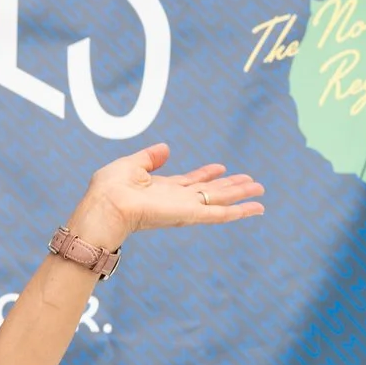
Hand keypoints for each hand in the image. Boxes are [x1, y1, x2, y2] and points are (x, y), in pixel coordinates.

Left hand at [66, 143, 263, 247]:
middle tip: (250, 182)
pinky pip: (220, 214)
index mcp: (161, 189)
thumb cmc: (109, 189)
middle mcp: (175, 200)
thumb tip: (165, 149)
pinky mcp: (190, 215)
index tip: (220, 168)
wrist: (106, 205)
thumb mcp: (130, 165)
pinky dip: (240, 212)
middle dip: (230, 187)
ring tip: (260, 192)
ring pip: (220, 202)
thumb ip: (149, 157)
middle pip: (209, 192)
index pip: (189, 181)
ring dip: (241, 197)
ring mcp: (185, 208)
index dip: (205, 174)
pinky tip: (256, 209)